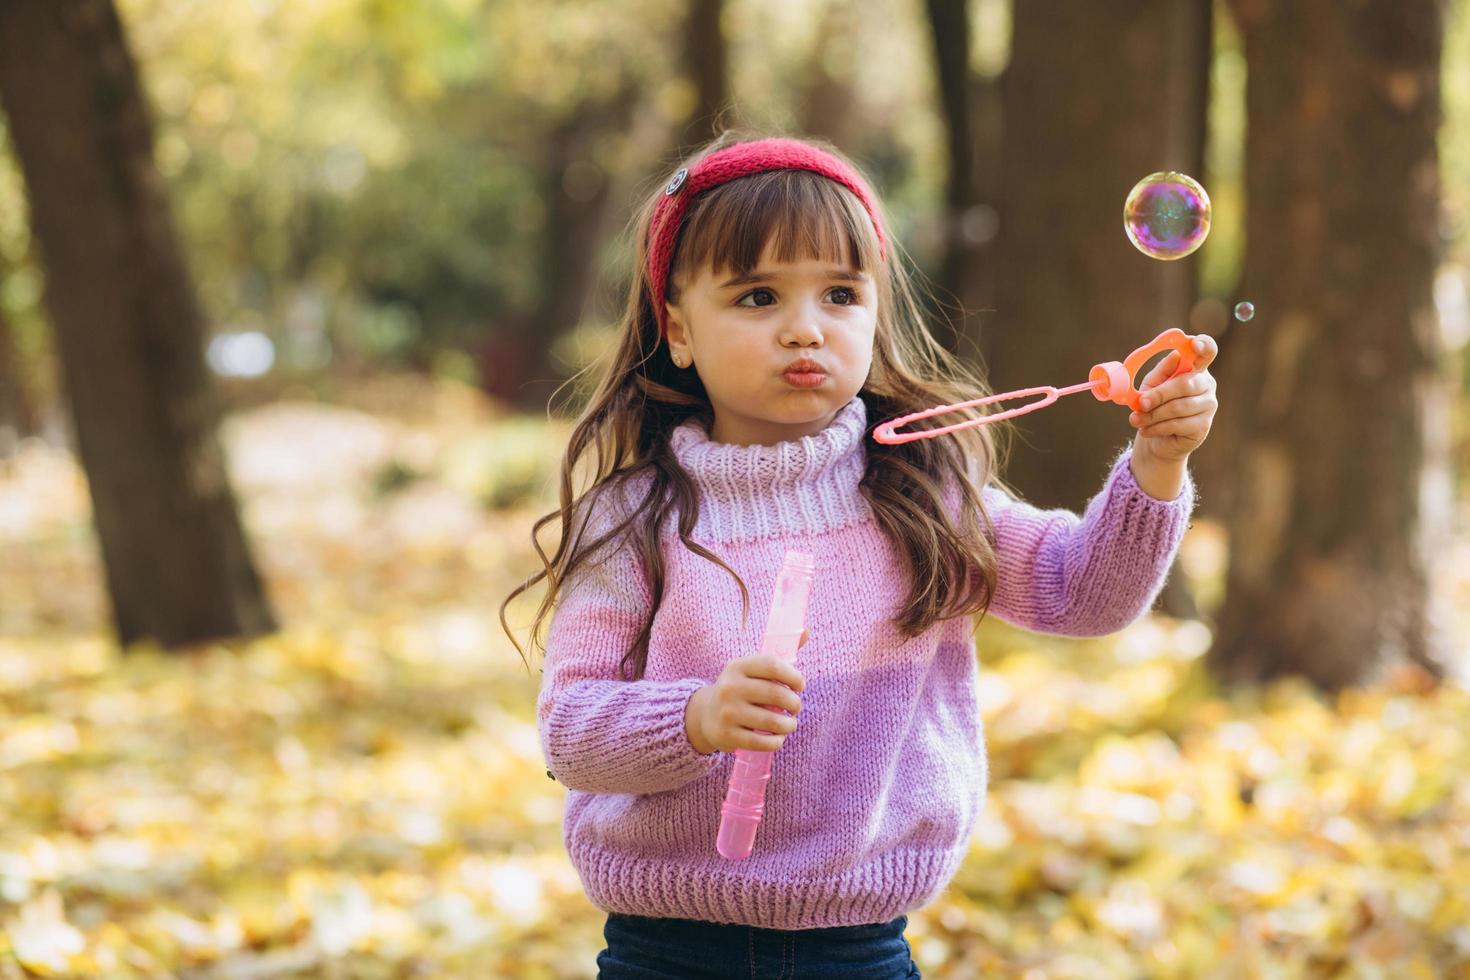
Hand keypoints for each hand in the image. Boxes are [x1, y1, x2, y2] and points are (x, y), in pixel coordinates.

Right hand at [686, 629, 808, 754]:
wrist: (706, 715)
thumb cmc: (740, 689)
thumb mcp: (752, 669)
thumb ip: (780, 655)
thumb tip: (806, 631)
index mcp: (737, 666)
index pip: (773, 665)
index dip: (794, 676)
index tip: (800, 685)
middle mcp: (730, 687)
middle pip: (776, 694)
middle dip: (794, 703)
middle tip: (795, 707)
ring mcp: (727, 712)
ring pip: (772, 721)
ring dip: (789, 725)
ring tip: (790, 724)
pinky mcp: (727, 735)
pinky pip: (762, 742)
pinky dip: (776, 742)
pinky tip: (778, 738)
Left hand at [1127, 333, 1218, 461]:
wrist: (1155, 438)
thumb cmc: (1154, 405)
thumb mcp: (1152, 384)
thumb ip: (1161, 370)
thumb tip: (1173, 355)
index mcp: (1194, 368)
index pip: (1207, 351)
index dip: (1204, 345)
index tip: (1194, 344)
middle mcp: (1206, 384)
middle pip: (1186, 384)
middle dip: (1159, 394)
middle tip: (1141, 404)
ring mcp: (1208, 405)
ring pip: (1178, 407)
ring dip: (1152, 415)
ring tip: (1137, 420)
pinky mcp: (1203, 425)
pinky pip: (1178, 424)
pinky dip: (1157, 427)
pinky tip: (1147, 430)